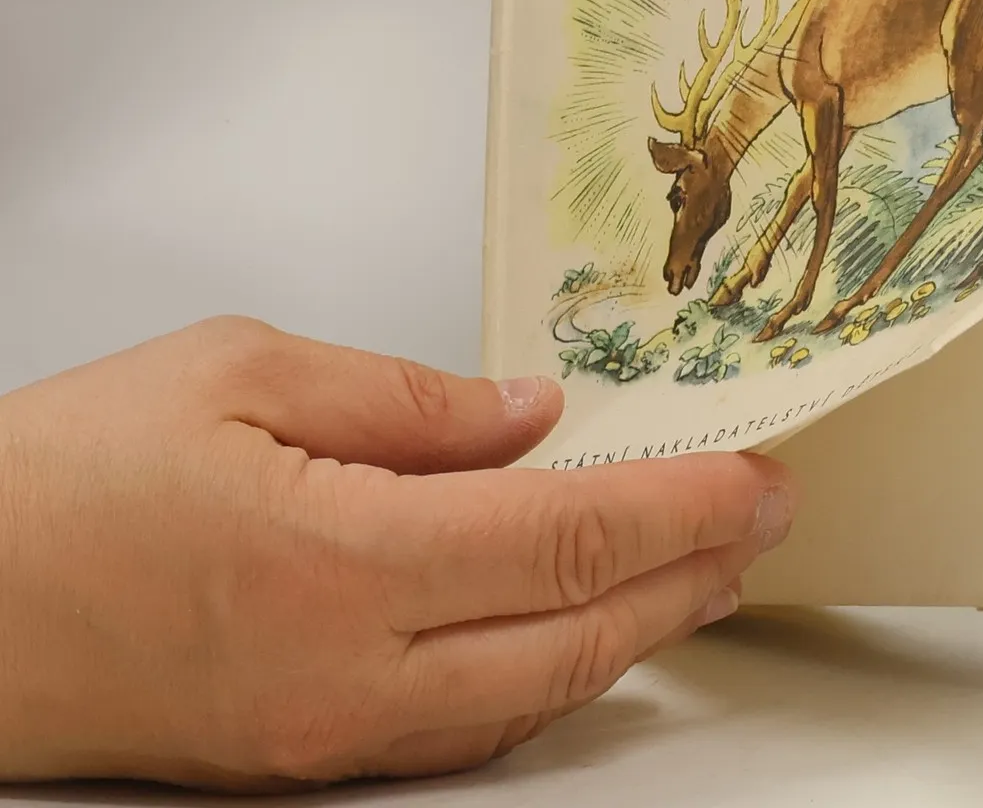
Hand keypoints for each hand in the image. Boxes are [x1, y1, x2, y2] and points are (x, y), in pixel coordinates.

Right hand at [0, 317, 793, 786]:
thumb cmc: (57, 487)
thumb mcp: (237, 373)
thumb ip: (406, 399)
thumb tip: (526, 415)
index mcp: (339, 561)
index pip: (569, 538)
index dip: (685, 507)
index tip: (761, 477)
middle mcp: (346, 674)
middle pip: (575, 637)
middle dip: (691, 574)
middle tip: (763, 517)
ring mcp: (324, 735)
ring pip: (530, 698)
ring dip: (632, 632)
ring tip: (699, 568)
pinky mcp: (295, 759)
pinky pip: (460, 731)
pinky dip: (545, 676)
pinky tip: (576, 630)